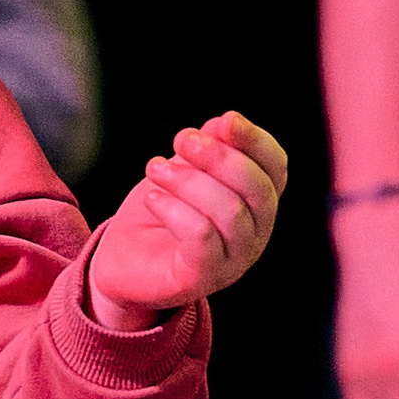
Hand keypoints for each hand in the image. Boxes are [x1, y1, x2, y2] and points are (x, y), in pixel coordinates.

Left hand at [89, 113, 286, 330]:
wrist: (122, 260)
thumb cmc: (161, 211)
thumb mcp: (186, 168)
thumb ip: (209, 146)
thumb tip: (224, 124)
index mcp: (257, 203)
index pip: (276, 168)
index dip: (256, 140)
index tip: (226, 119)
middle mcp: (255, 234)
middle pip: (257, 188)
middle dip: (220, 157)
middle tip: (182, 140)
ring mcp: (233, 260)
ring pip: (229, 211)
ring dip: (189, 181)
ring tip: (155, 168)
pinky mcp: (203, 278)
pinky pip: (201, 236)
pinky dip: (175, 210)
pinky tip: (153, 199)